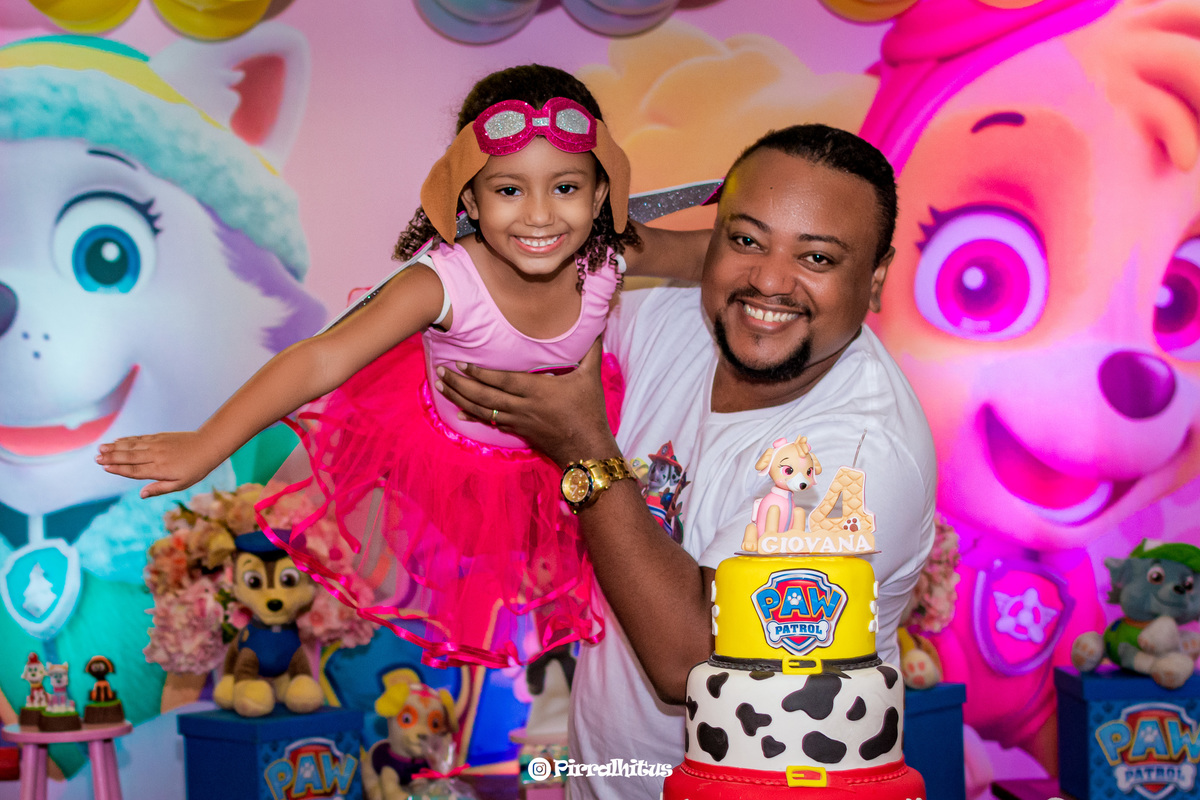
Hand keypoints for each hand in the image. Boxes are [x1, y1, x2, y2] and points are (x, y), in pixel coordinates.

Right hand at [95, 431, 219, 497]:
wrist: (208, 445)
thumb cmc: (196, 469)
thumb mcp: (181, 484)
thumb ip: (160, 488)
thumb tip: (142, 495)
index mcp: (160, 469)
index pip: (135, 470)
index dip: (119, 469)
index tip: (105, 468)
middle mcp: (156, 456)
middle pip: (130, 456)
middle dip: (112, 457)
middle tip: (96, 458)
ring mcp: (157, 444)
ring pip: (132, 446)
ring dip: (115, 447)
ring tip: (100, 448)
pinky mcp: (159, 437)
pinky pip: (139, 438)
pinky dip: (127, 440)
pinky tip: (117, 441)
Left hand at [435, 338, 618, 466]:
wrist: (587, 449)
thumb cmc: (590, 412)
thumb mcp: (592, 378)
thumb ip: (591, 351)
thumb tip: (597, 326)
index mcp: (538, 390)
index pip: (502, 381)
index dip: (479, 373)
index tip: (461, 364)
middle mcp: (523, 406)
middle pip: (484, 396)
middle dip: (460, 384)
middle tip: (441, 372)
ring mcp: (519, 420)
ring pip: (483, 410)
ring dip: (460, 398)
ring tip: (441, 387)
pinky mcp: (519, 431)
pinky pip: (492, 423)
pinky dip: (474, 417)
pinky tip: (459, 412)